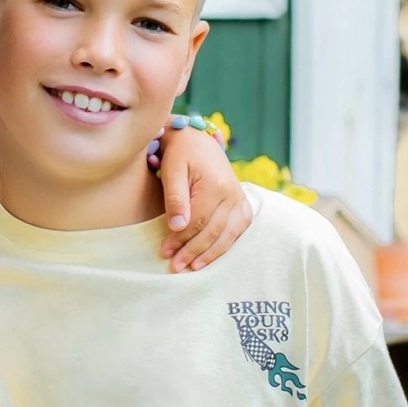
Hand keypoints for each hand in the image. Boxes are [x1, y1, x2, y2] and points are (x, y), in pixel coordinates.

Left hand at [152, 127, 252, 271]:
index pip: (197, 222)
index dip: (180, 240)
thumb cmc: (180, 153)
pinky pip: (238, 229)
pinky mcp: (242, 203)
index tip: (165, 252)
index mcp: (215, 185)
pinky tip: (213, 255)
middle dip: (192, 251)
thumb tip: (176, 227)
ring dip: (210, 254)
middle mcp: (232, 193)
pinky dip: (226, 244)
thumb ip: (175, 199)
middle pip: (212, 231)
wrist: (198, 139)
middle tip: (175, 265)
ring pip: (228, 235)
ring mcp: (240, 199)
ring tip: (193, 267)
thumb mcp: (172, 170)